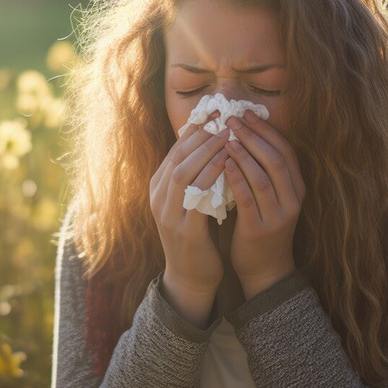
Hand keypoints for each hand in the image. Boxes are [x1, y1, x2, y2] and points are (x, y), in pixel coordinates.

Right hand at [149, 122, 232, 306]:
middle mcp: (158, 198)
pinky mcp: (184, 230)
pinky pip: (197, 196)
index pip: (175, 150)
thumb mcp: (190, 200)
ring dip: (206, 151)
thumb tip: (213, 142)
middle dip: (201, 135)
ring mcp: (168, 214)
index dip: (195, 129)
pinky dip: (212, 176)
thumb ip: (196, 175)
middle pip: (177, 157)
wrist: (190, 276)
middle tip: (223, 117)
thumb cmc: (196, 234)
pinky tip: (229, 164)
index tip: (215, 112)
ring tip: (227, 135)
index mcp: (158, 188)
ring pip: (184, 172)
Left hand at [223, 110, 306, 298]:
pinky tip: (223, 164)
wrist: (264, 269)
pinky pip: (249, 198)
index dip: (267, 130)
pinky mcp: (260, 229)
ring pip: (264, 177)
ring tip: (227, 137)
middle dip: (255, 136)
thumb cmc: (262, 226)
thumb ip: (263, 171)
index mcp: (296, 188)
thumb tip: (243, 134)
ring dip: (244, 154)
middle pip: (277, 159)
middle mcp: (292, 200)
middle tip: (233, 119)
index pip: (286, 150)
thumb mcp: (270, 197)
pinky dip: (237, 178)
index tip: (247, 112)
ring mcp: (278, 215)